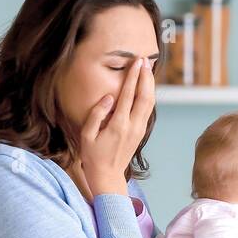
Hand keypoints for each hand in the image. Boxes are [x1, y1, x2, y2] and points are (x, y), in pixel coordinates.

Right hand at [80, 58, 154, 196]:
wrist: (108, 177)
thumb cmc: (93, 156)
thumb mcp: (87, 135)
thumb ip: (96, 114)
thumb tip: (108, 97)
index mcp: (118, 125)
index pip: (128, 95)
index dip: (133, 77)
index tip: (136, 62)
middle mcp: (133, 126)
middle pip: (145, 96)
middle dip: (146, 77)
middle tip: (145, 60)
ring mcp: (139, 130)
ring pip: (150, 103)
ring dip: (150, 85)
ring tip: (148, 69)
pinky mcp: (141, 132)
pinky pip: (148, 110)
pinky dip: (149, 96)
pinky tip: (147, 87)